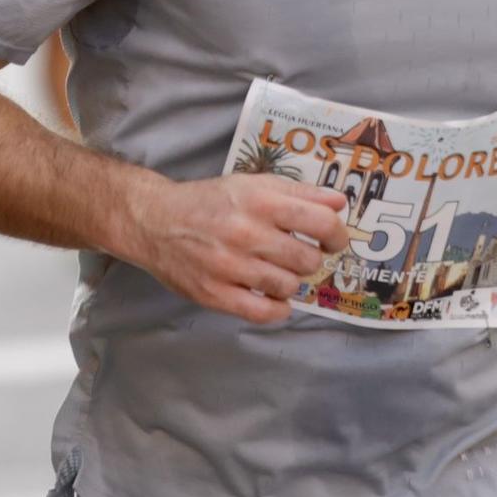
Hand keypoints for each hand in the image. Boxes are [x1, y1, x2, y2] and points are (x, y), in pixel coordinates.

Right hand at [120, 173, 349, 323]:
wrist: (156, 221)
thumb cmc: (211, 202)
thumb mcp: (254, 185)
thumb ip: (300, 192)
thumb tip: (340, 202)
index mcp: (259, 201)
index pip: (320, 221)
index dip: (336, 234)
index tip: (333, 240)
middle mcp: (245, 233)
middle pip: (306, 259)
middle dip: (311, 259)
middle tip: (299, 256)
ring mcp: (228, 266)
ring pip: (288, 286)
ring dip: (291, 282)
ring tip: (279, 272)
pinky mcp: (214, 294)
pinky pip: (263, 312)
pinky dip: (277, 309)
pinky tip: (274, 298)